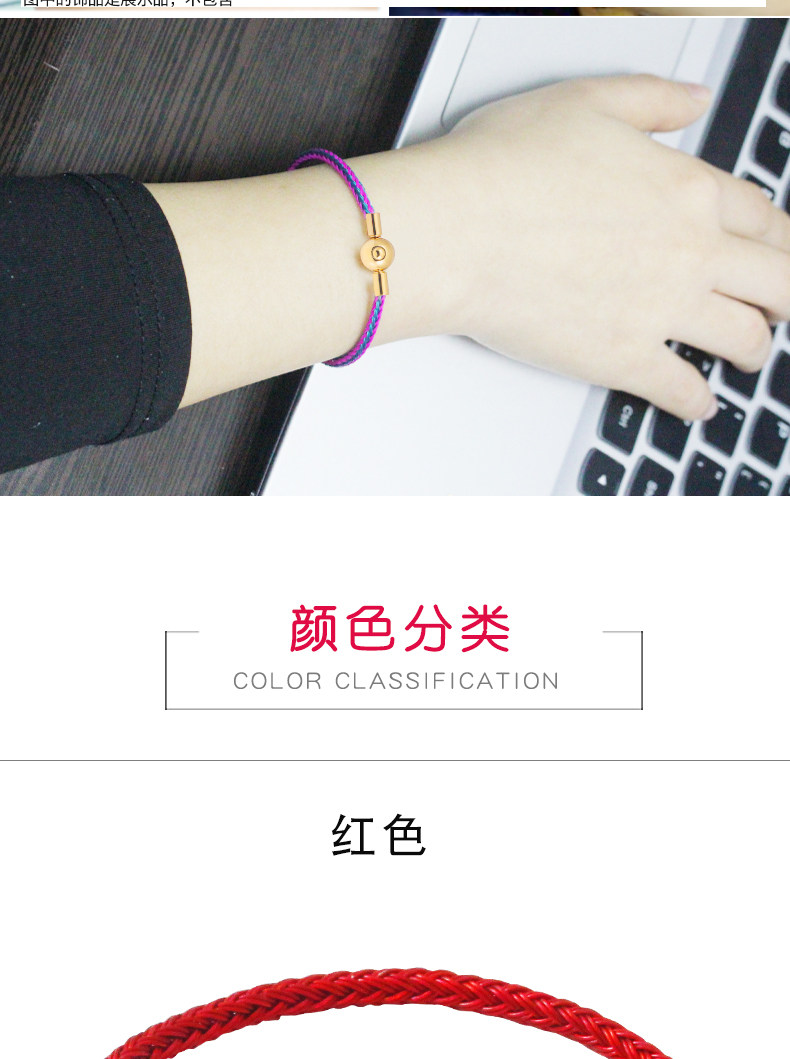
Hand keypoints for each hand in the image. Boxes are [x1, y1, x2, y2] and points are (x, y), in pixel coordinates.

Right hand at [420, 75, 789, 419]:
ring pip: (744, 339)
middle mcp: (690, 250)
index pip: (763, 217)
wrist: (456, 231)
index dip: (778, 238)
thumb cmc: (502, 167)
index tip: (778, 250)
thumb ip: (652, 100)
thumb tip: (695, 100)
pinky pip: (683, 390)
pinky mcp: (624, 359)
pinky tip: (698, 404)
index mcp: (687, 187)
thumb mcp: (586, 100)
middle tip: (785, 306)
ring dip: (755, 350)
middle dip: (787, 296)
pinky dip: (698, 402)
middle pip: (777, 282)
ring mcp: (661, 309)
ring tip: (749, 355)